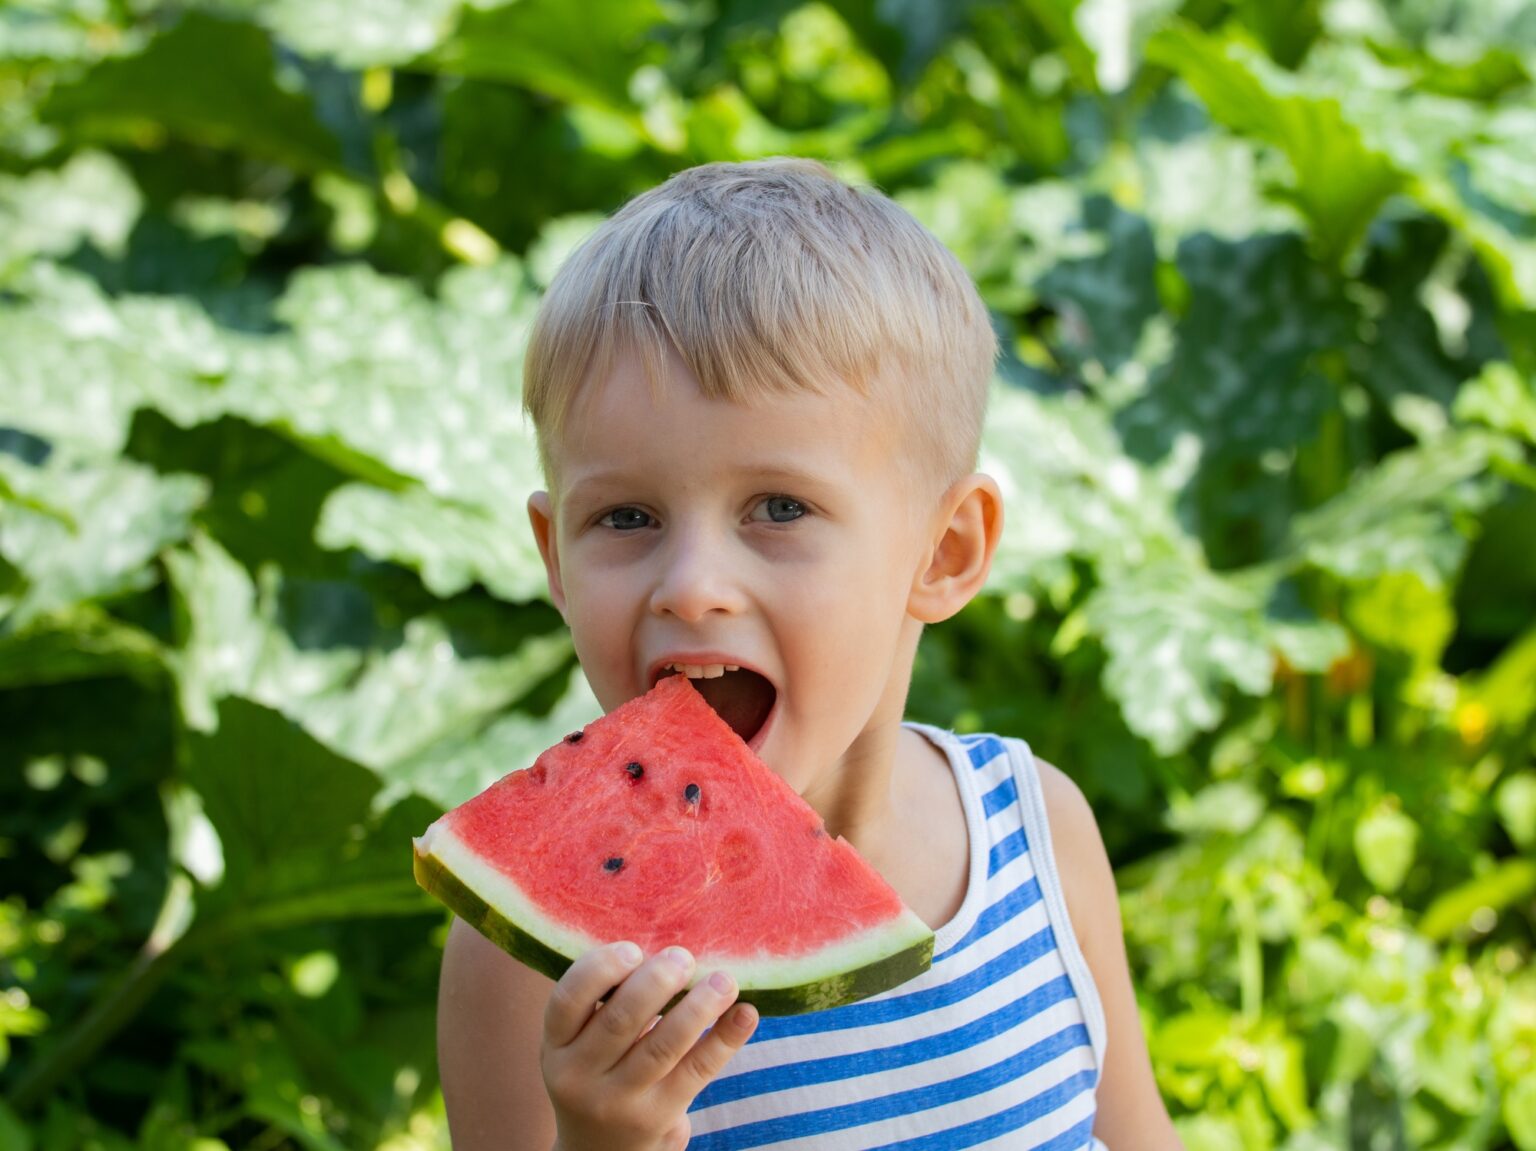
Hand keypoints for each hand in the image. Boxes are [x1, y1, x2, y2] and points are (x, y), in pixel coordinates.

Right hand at [543, 941, 758, 1150]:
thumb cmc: (601, 1072)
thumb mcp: (583, 1044)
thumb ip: (609, 1003)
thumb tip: (668, 945)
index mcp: (556, 1045)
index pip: (567, 1000)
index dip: (600, 969)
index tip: (634, 947)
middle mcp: (579, 1076)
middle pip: (619, 1021)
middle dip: (656, 983)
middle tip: (684, 956)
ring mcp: (618, 1101)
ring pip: (662, 1047)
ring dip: (698, 1008)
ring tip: (724, 980)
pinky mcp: (658, 1118)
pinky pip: (696, 1071)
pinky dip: (725, 1039)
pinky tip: (745, 1014)